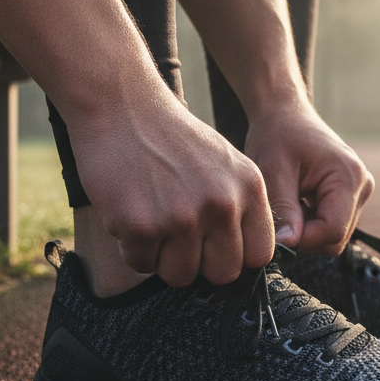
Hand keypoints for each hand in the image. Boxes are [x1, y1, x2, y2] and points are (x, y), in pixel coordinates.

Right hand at [68, 88, 275, 286]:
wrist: (120, 104)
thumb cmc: (168, 136)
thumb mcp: (224, 161)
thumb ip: (239, 204)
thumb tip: (241, 256)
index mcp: (248, 187)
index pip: (259, 254)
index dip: (233, 255)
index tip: (212, 245)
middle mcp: (222, 204)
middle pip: (222, 273)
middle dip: (198, 263)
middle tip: (176, 237)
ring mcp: (182, 217)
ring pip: (180, 276)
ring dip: (162, 258)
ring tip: (151, 221)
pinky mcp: (142, 226)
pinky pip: (141, 264)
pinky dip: (131, 247)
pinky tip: (128, 213)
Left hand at [243, 101, 374, 255]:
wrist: (284, 114)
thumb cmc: (277, 135)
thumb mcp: (273, 172)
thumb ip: (284, 210)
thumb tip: (289, 244)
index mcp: (349, 177)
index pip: (333, 231)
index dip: (302, 240)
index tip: (275, 232)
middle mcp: (362, 186)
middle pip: (335, 238)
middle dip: (304, 236)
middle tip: (278, 215)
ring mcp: (359, 192)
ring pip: (333, 235)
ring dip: (305, 230)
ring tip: (286, 203)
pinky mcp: (350, 197)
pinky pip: (331, 225)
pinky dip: (309, 223)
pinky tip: (295, 202)